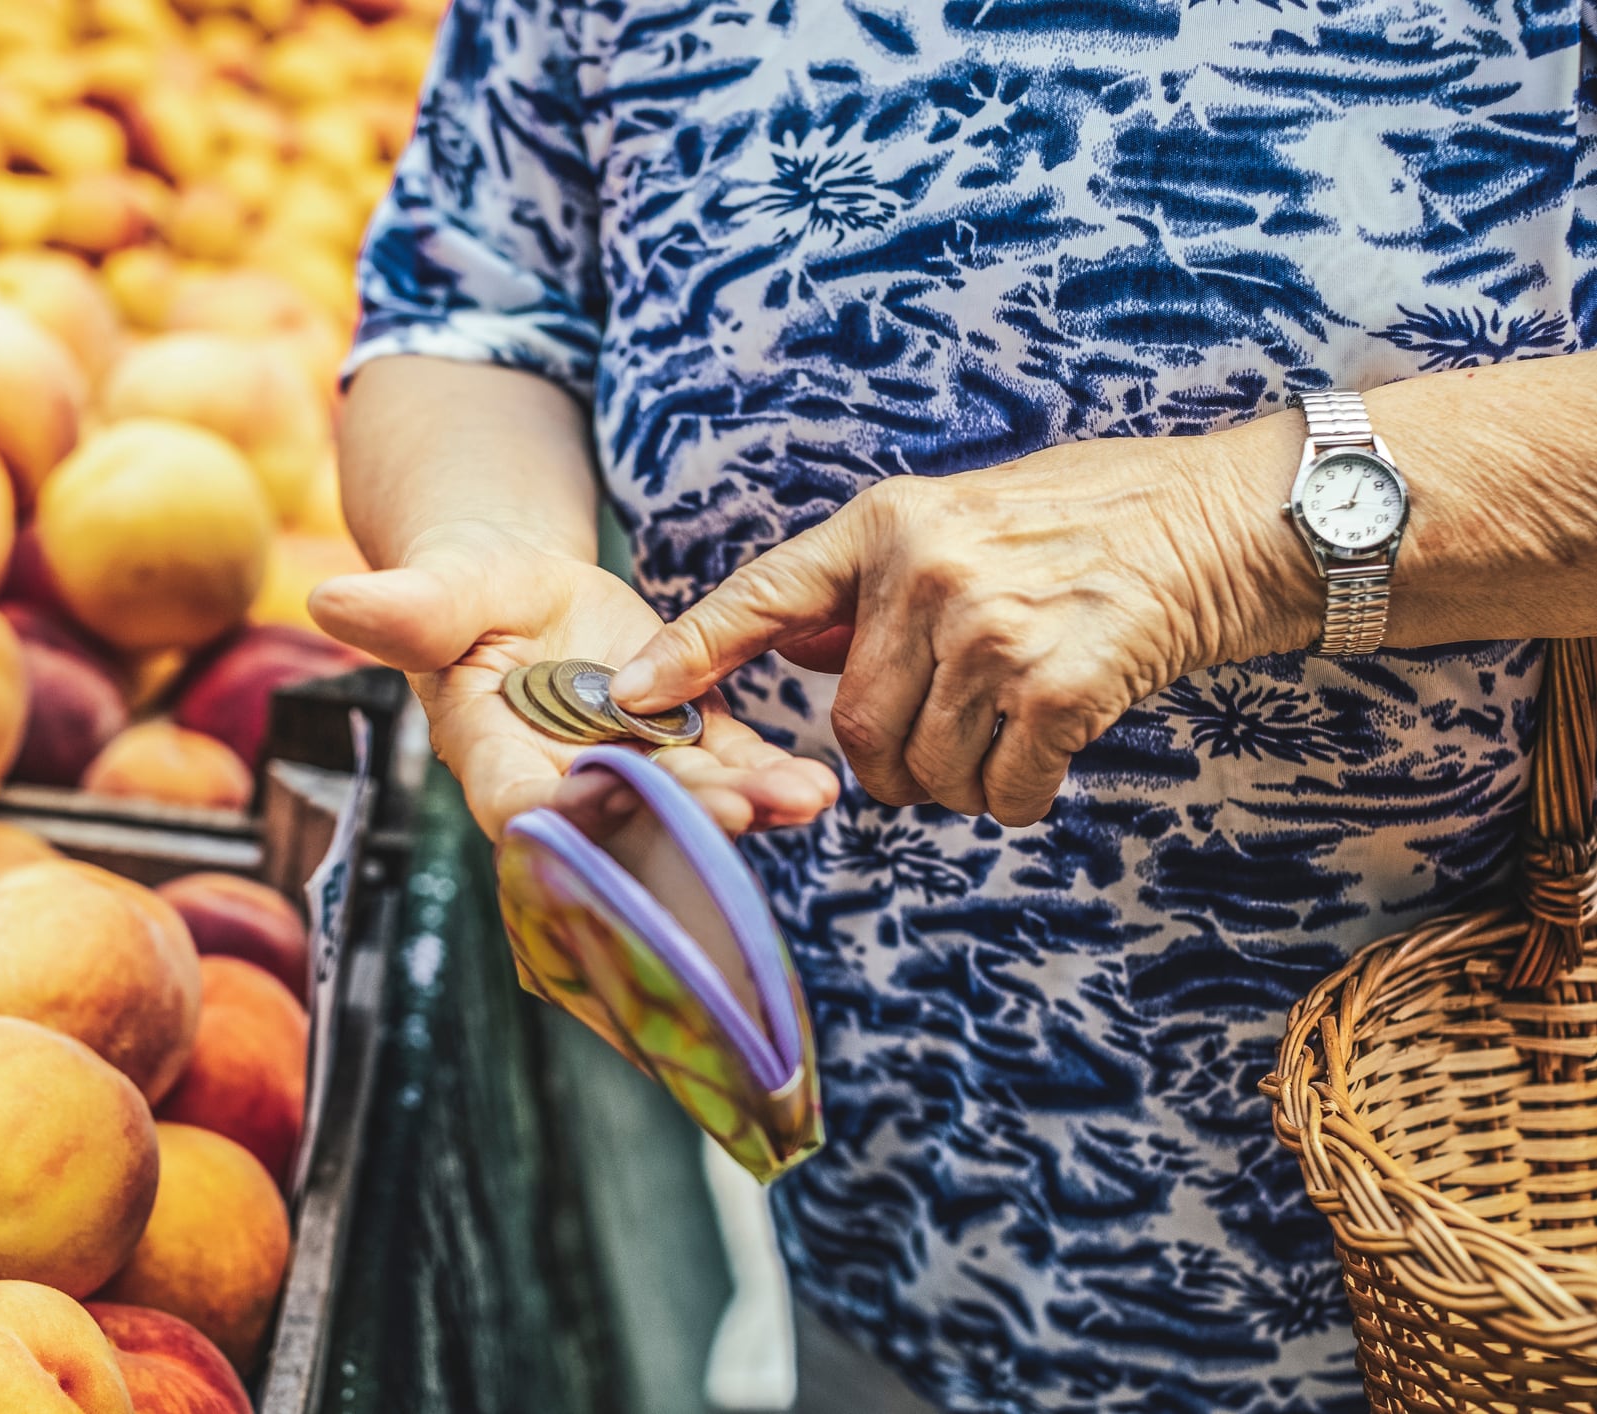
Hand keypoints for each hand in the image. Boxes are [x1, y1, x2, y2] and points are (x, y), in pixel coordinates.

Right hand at [308, 521, 840, 840]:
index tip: (599, 798)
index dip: (559, 814)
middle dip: (678, 821)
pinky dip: (771, 780)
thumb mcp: (440, 590)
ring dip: (743, 809)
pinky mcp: (684, 748)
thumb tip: (326, 600)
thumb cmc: (464, 591)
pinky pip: (729, 770)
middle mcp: (564, 784)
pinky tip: (817, 785)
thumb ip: (405, 608)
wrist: (521, 593)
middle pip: (622, 821)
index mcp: (492, 755)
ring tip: (801, 799)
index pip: (520, 805)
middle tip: (737, 812)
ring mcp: (629, 772)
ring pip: (686, 806)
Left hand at [609, 435, 1319, 825]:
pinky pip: (999, 791)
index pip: (763, 594)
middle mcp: (925, 571)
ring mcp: (990, 628)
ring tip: (1002, 743)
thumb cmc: (1092, 522)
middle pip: (851, 728)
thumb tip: (792, 640)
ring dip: (954, 788)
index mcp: (888, 522)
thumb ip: (873, 581)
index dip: (692, 652)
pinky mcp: (1058, 686)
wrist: (1229, 521)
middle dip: (883, 769)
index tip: (630, 697)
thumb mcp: (959, 517)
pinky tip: (1049, 756)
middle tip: (930, 759)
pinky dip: (1015, 798)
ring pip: (920, 770)